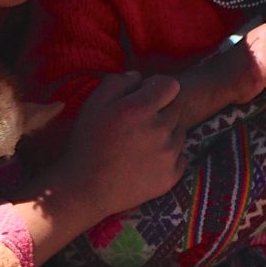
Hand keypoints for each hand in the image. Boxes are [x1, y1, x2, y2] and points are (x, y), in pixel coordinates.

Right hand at [60, 72, 186, 215]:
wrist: (84, 190)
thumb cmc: (86, 144)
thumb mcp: (92, 105)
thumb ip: (117, 82)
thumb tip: (139, 76)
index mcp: (140, 109)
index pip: (171, 85)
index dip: (157, 88)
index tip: (144, 97)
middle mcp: (160, 130)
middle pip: (176, 108)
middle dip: (161, 111)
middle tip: (137, 125)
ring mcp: (168, 155)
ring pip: (179, 133)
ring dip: (166, 134)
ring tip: (139, 145)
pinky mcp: (171, 176)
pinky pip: (180, 157)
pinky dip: (168, 157)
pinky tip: (145, 161)